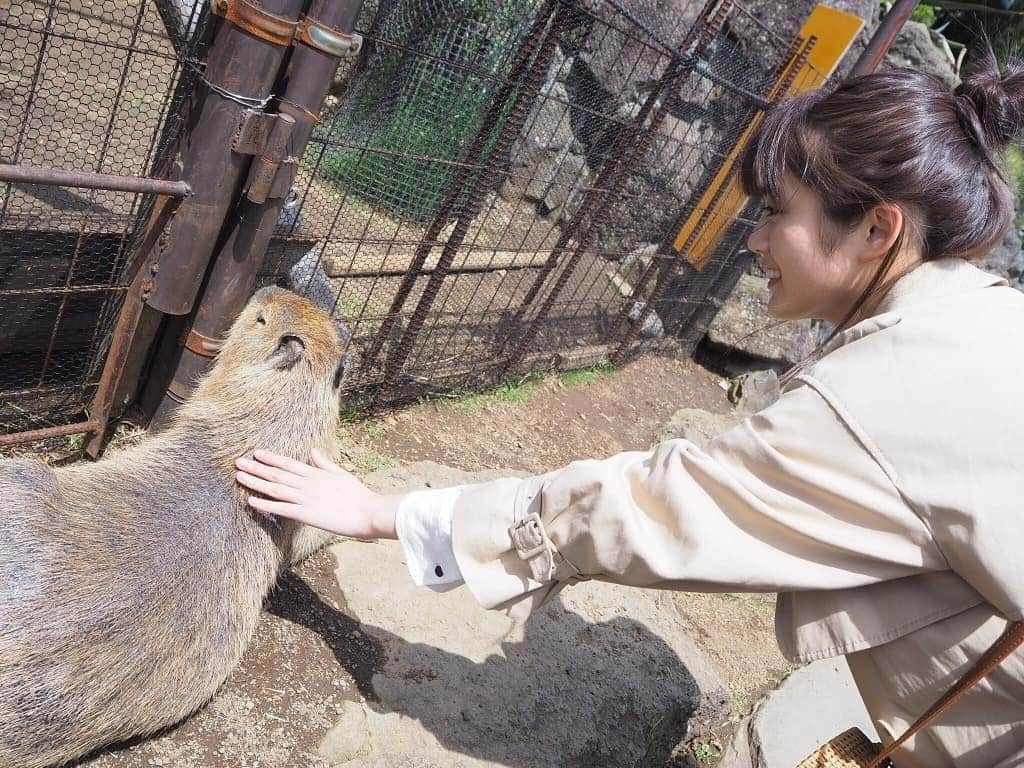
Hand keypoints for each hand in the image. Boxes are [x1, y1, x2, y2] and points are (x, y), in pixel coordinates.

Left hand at [234, 449, 399, 538]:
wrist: (368, 511)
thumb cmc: (358, 496)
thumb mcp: (341, 474)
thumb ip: (325, 463)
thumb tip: (312, 451)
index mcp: (316, 474)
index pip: (288, 464)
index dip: (271, 459)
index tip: (257, 454)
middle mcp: (307, 484)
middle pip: (276, 474)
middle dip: (256, 468)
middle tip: (238, 462)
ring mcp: (305, 498)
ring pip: (274, 488)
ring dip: (255, 482)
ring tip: (239, 476)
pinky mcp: (305, 514)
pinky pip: (280, 508)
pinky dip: (264, 504)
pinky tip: (251, 501)